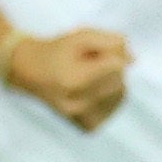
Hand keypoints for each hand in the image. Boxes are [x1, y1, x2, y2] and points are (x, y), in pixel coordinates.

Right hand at [8, 28, 132, 130]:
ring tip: (91, 76)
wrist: (28, 71)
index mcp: (73, 81)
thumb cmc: (57, 51)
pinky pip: (113, 108)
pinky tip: (95, 90)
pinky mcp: (86, 125)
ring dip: (113, 82)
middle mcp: (77, 104)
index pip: (117, 66)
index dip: (111, 54)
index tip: (94, 52)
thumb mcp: (81, 36)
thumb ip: (111, 41)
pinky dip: (110, 97)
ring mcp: (82, 118)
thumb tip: (133, 61)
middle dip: (111, 68)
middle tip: (89, 63)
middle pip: (119, 81)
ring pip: (120, 95)